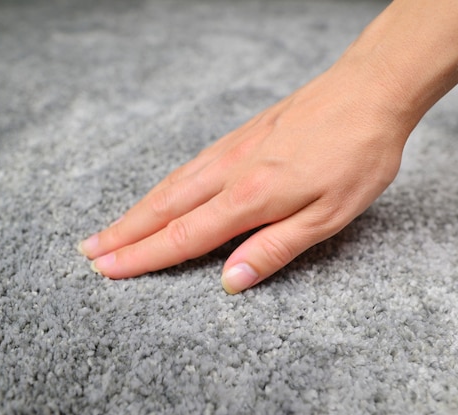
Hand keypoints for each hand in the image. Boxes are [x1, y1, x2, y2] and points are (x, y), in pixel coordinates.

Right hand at [79, 61, 412, 293]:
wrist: (369, 90)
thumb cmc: (357, 154)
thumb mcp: (329, 216)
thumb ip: (275, 249)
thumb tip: (229, 281)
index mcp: (251, 197)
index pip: (183, 236)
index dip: (142, 257)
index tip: (107, 270)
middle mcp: (231, 172)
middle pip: (164, 209)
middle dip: (123, 234)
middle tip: (88, 253)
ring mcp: (231, 150)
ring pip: (172, 186)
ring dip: (136, 211)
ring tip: (110, 229)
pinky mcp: (239, 136)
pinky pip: (189, 167)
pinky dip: (163, 187)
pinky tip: (159, 194)